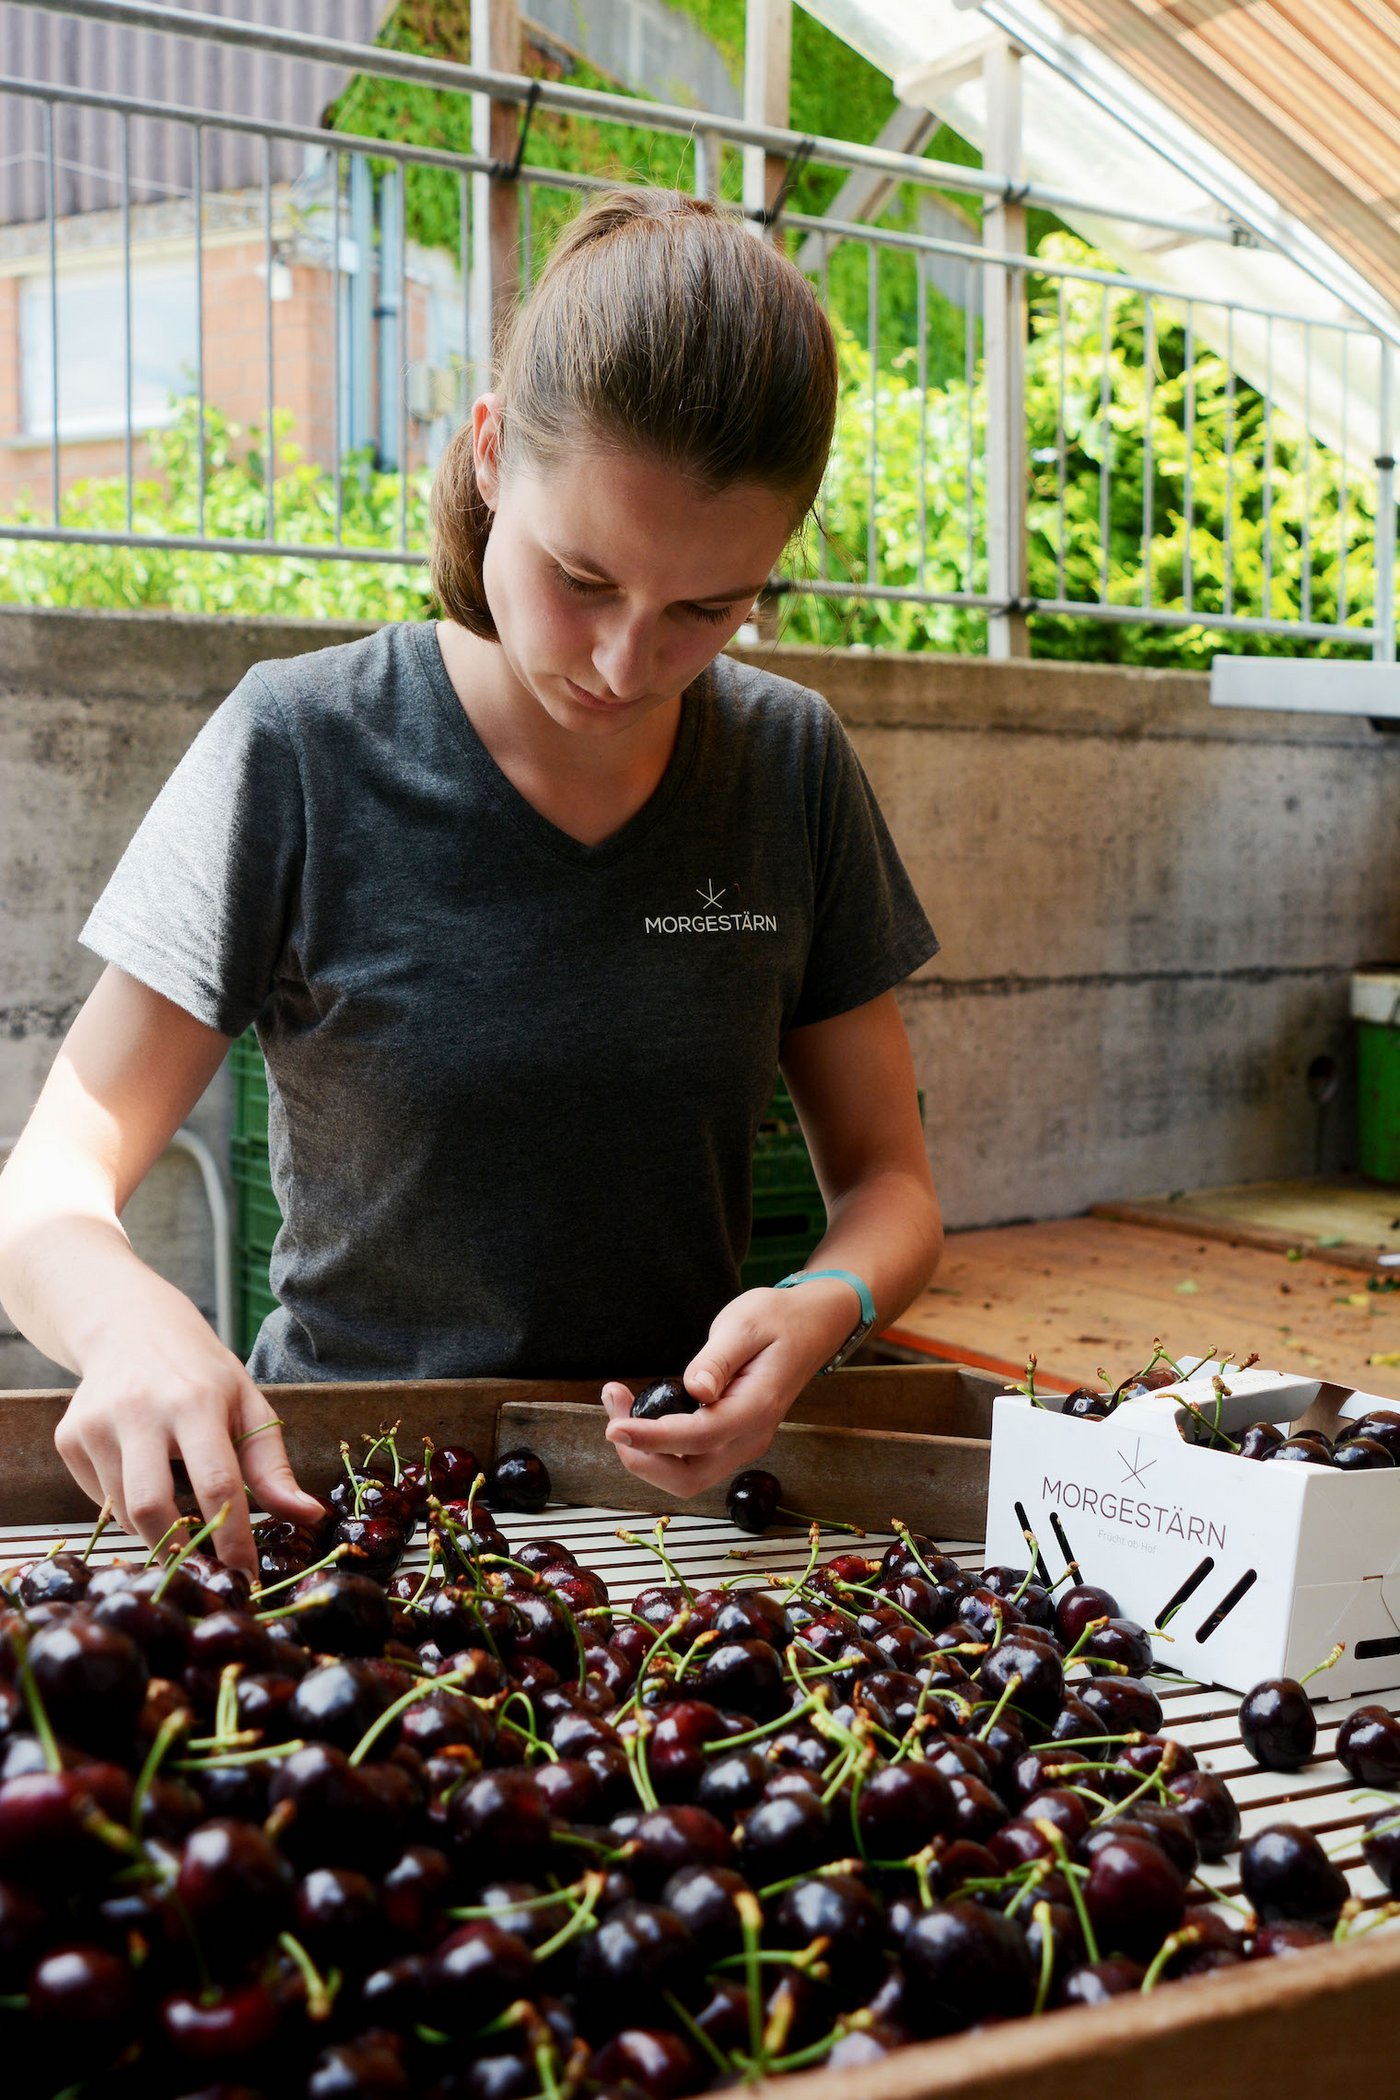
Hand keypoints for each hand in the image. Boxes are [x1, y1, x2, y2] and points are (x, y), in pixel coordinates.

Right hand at [54, 1290, 324, 1575]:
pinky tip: (143, 1475)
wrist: (130, 1326)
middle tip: (202, 1566)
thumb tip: (309, 1516)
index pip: (217, 1485)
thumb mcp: (247, 1405)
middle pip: (153, 1508)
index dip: (232, 1539)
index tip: (246, 1576)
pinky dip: (126, 1506)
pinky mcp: (68, 1437)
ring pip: (124, 1511)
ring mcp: (96, 1424)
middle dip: (179, 1550)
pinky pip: (100, 1499)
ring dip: (155, 1528)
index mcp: (196, 1401)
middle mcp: (140, 1410)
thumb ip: (273, 1466)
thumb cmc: (200, 1373)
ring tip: (177, 1505)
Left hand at [600, 1279, 857, 1494]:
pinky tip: (640, 1413)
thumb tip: (695, 1389)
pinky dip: (657, 1448)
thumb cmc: (778, 1319)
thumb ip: (717, 1359)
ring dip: (645, 1455)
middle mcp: (750, 1437)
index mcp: (756, 1408)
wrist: (810, 1327)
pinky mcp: (730, 1440)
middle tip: (613, 1415)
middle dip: (641, 1458)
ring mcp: (741, 1444)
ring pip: (685, 1477)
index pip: (698, 1438)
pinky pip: (689, 1461)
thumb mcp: (745, 1324)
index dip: (652, 1438)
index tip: (614, 1426)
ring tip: (620, 1407)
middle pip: (687, 1478)